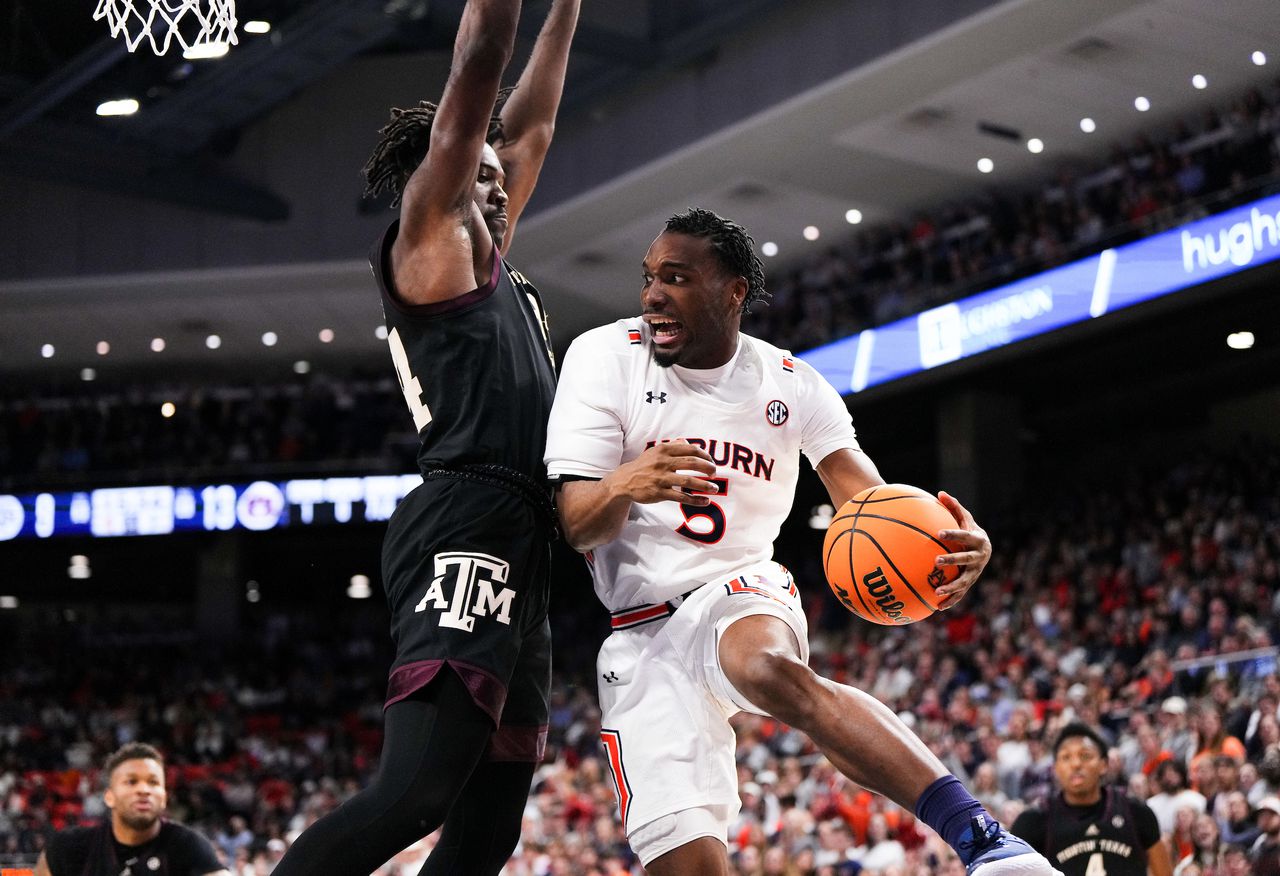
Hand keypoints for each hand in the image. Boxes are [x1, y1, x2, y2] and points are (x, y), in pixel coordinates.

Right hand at [615, 441, 717, 505]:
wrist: (624, 481)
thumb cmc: (643, 466)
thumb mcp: (655, 452)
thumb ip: (672, 446)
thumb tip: (687, 441)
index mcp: (664, 450)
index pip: (691, 449)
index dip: (705, 455)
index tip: (711, 462)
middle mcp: (663, 462)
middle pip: (692, 463)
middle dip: (707, 468)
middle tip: (714, 473)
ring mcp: (661, 478)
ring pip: (689, 481)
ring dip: (705, 485)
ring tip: (714, 489)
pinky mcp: (659, 493)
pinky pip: (681, 496)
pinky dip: (695, 500)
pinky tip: (705, 501)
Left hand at [932, 490, 990, 609]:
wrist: (984, 548)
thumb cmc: (969, 529)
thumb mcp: (963, 518)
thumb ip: (953, 507)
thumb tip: (940, 493)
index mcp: (977, 540)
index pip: (964, 536)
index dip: (953, 534)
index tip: (939, 533)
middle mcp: (979, 557)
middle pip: (966, 559)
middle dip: (952, 560)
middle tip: (936, 560)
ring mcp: (976, 572)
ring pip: (965, 581)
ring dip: (952, 587)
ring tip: (937, 591)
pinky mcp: (971, 583)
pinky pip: (961, 594)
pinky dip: (951, 601)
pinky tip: (938, 607)